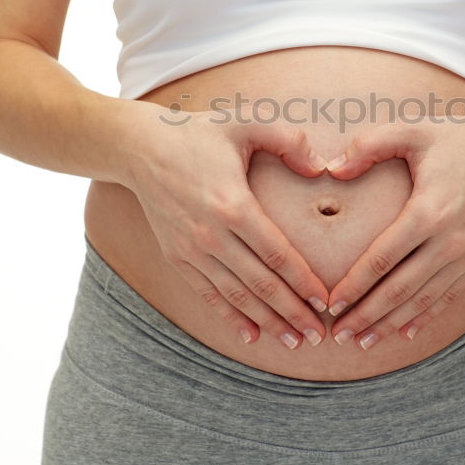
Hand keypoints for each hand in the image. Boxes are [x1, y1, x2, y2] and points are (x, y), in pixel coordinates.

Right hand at [122, 100, 330, 348]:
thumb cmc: (198, 133)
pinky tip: (250, 335)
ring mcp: (191, 249)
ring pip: (236, 296)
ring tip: (293, 341)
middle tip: (319, 336)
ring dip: (267, 321)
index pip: (277, 255)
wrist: (138, 148)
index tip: (326, 302)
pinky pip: (207, 294)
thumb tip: (321, 167)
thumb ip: (288, 140)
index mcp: (233, 205)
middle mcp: (211, 235)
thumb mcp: (245, 123)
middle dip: (293, 313)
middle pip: (261, 284)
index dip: (304, 282)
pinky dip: (230, 317)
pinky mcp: (176, 257)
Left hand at [322, 104, 464, 348]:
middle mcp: (450, 241)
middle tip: (339, 335)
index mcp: (428, 212)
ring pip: (423, 299)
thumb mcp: (411, 131)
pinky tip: (405, 331)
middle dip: (367, 316)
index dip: (354, 286)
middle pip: (400, 289)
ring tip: (364, 342)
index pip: (382, 260)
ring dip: (392, 323)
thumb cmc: (459, 138)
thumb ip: (368, 147)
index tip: (330, 303)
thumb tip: (331, 168)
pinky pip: (449, 295)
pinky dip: (426, 316)